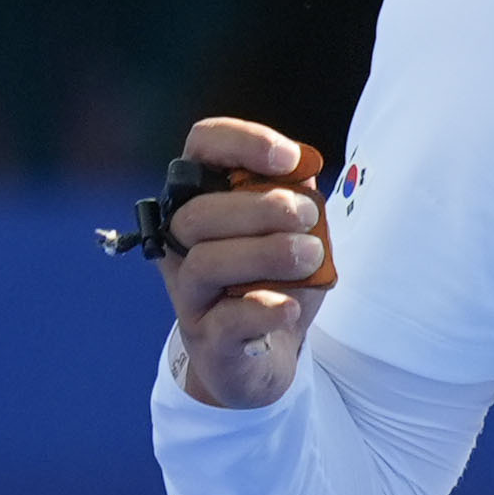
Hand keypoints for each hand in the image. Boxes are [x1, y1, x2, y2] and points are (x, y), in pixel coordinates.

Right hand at [156, 117, 332, 409]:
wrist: (268, 352)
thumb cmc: (276, 276)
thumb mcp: (294, 226)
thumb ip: (296, 192)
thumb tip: (301, 167)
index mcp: (204, 199)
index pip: (201, 148)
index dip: (241, 143)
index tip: (289, 160)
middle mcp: (182, 244)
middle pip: (199, 214)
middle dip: (263, 209)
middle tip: (309, 218)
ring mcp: (190, 295)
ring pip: (206, 262)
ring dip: (268, 253)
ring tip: (311, 256)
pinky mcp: (208, 339)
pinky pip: (227, 319)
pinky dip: (264, 308)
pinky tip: (290, 305)